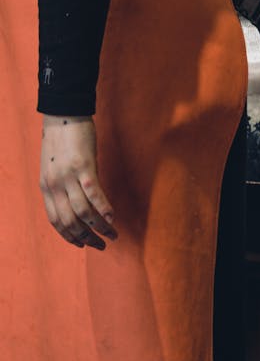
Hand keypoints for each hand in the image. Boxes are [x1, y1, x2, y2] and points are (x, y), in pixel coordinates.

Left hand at [39, 115, 117, 248]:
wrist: (63, 115)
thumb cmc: (62, 138)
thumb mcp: (56, 166)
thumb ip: (64, 184)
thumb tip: (79, 199)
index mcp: (46, 187)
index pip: (56, 221)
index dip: (70, 237)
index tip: (85, 244)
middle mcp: (55, 186)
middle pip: (70, 222)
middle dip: (86, 238)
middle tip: (102, 245)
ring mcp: (68, 178)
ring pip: (83, 212)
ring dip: (99, 228)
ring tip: (113, 234)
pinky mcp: (83, 167)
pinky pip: (93, 194)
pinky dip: (103, 209)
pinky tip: (112, 217)